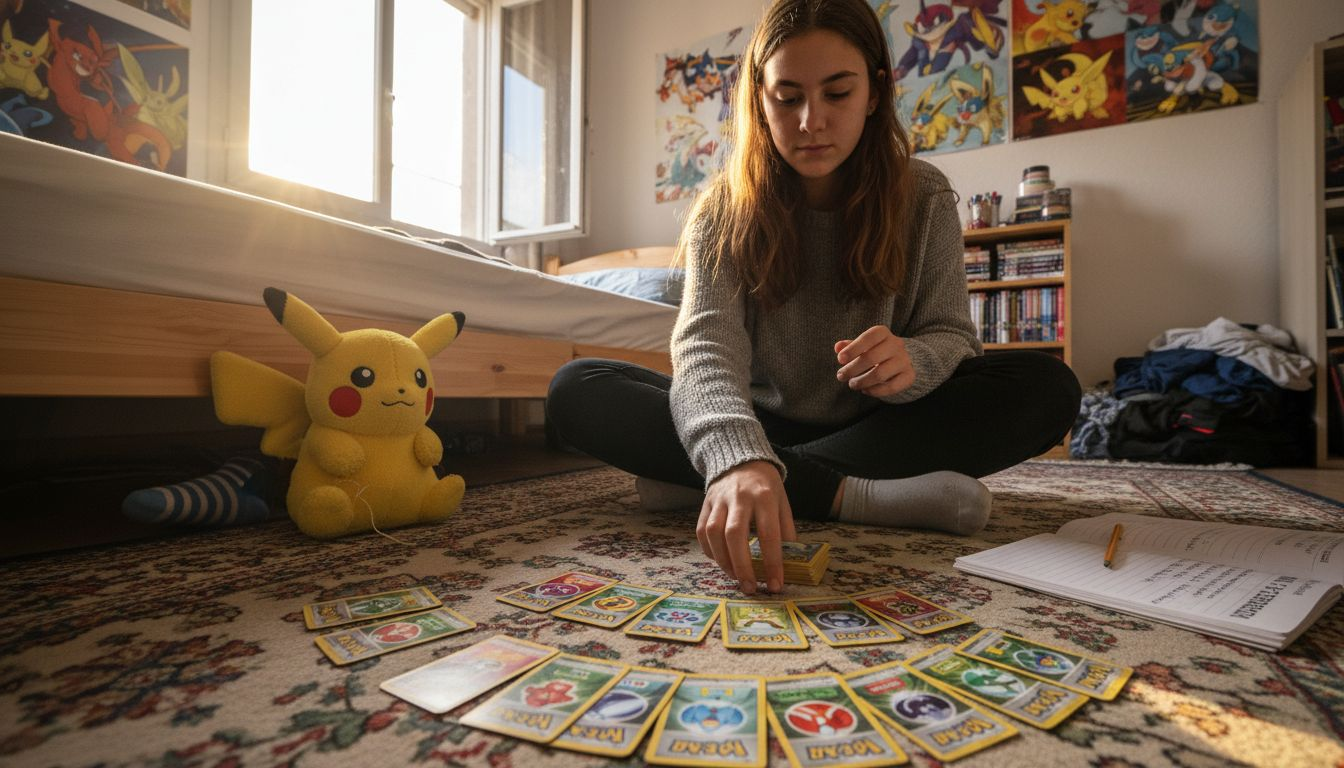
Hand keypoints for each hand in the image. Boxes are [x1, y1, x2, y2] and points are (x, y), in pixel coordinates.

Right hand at [697, 461, 796, 594]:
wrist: (742, 460)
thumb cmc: (766, 487)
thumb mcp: (783, 503)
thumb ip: (786, 530)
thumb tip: (788, 562)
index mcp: (765, 497)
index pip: (769, 534)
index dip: (773, 562)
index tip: (775, 585)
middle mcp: (740, 497)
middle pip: (735, 534)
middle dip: (742, 566)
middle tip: (749, 588)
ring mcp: (719, 500)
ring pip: (714, 533)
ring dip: (723, 560)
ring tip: (734, 577)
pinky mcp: (705, 503)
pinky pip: (701, 530)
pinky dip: (709, 550)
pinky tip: (720, 561)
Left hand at [835, 325, 914, 397]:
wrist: (901, 359)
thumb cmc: (875, 350)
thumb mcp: (862, 345)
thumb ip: (850, 346)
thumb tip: (838, 347)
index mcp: (883, 333)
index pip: (868, 338)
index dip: (853, 349)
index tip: (840, 360)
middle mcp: (896, 344)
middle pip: (871, 358)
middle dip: (852, 369)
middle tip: (841, 376)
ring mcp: (904, 360)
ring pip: (880, 374)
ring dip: (862, 381)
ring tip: (852, 384)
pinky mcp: (909, 376)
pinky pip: (891, 387)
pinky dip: (875, 391)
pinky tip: (865, 390)